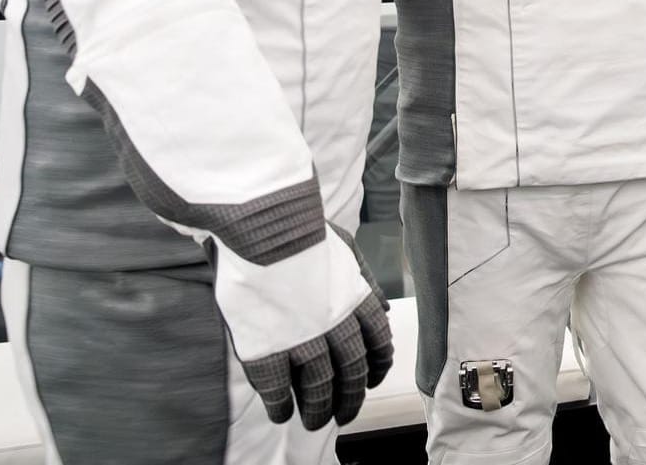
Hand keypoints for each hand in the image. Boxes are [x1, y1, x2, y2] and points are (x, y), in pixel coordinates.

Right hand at [214, 224, 393, 429]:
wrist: (261, 223)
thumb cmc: (298, 227)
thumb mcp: (344, 246)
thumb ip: (363, 278)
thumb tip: (384, 307)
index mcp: (356, 299)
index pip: (377, 343)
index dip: (376, 367)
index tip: (372, 380)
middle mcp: (335, 324)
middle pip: (351, 373)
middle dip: (350, 399)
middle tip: (343, 415)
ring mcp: (301, 339)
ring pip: (318, 388)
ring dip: (318, 409)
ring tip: (312, 421)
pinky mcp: (266, 349)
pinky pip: (277, 390)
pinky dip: (281, 406)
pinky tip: (281, 413)